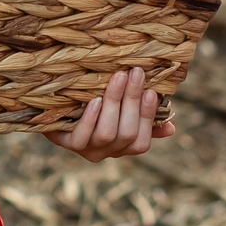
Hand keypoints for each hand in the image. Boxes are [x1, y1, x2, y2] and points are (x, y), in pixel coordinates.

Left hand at [44, 67, 174, 160]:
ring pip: (107, 133)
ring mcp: (87, 150)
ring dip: (114, 103)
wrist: (53, 109)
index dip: (148, 117)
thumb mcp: (119, 111)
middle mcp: (107, 152)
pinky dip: (90, 119)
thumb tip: (172, 128)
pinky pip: (81, 137)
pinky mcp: (67, 144)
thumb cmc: (93, 106)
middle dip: (132, 101)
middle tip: (135, 73)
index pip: (142, 141)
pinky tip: (95, 100)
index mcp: (123, 147)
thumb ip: (143, 118)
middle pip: (127, 133)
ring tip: (118, 78)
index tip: (151, 91)